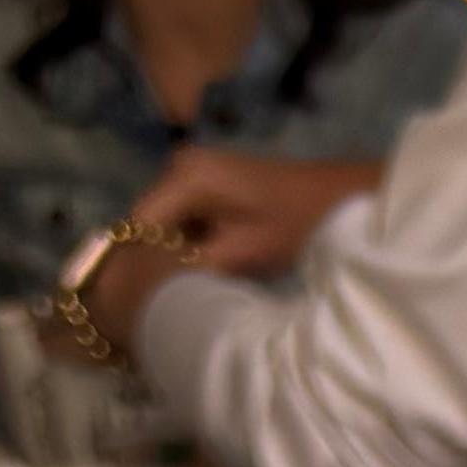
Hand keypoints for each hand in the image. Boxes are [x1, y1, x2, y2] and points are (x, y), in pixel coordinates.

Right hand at [128, 146, 381, 281]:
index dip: (134, 265)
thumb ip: (189, 267)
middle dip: (153, 260)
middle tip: (161, 299)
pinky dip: (187, 242)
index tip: (137, 300)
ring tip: (183, 286)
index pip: (138, 226)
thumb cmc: (293, 227)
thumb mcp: (239, 254)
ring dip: (170, 253)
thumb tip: (147, 289)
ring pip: (163, 223)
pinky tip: (202, 267)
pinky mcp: (203, 180)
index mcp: (185, 177)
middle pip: (147, 223)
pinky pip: (181, 217)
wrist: (332, 200)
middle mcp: (178, 165)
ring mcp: (189, 169)